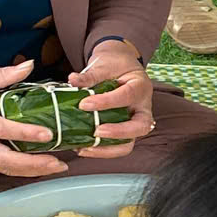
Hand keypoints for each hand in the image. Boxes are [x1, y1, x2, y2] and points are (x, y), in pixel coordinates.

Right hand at [0, 60, 65, 178]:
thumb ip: (4, 74)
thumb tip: (30, 64)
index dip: (24, 133)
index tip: (47, 133)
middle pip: (2, 159)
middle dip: (32, 164)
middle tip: (58, 162)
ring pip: (1, 168)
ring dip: (30, 170)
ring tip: (55, 166)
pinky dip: (19, 169)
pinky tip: (39, 166)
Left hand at [69, 39, 150, 160]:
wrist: (121, 69)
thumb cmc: (115, 66)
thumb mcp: (104, 65)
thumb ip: (90, 75)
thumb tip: (73, 80)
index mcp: (140, 87)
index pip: (127, 96)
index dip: (106, 102)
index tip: (84, 104)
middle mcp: (143, 108)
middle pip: (140, 127)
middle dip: (118, 133)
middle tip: (96, 132)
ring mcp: (135, 122)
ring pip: (130, 143)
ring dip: (108, 149)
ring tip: (85, 148)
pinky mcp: (125, 132)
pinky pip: (118, 146)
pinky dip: (102, 150)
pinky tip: (83, 148)